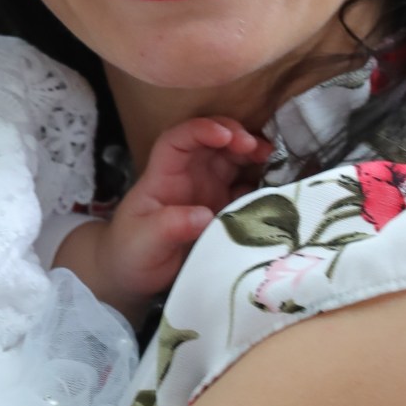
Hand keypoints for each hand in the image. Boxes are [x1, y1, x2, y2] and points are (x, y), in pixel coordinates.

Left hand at [74, 114, 273, 313]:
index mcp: (164, 175)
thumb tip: (205, 215)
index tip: (226, 136)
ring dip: (253, 156)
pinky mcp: (222, 209)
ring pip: (232, 161)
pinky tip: (276, 188)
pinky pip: (245, 189)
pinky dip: (260, 184)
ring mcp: (207, 191)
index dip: (202, 130)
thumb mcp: (145, 241)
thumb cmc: (130, 251)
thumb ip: (170, 226)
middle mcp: (188, 176)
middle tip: (259, 149)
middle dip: (237, 137)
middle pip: (213, 144)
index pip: (179, 140)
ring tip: (273, 162)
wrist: (132, 276)